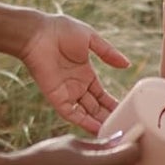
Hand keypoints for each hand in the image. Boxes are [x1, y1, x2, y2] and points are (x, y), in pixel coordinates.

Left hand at [17, 13, 129, 133]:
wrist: (38, 33)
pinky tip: (98, 130)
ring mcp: (67, 93)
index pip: (101, 95)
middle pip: (95, 107)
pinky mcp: (57, 97)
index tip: (126, 112)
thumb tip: (127, 64)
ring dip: (99, 123)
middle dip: (108, 117)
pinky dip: (84, 122)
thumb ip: (108, 53)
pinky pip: (72, 114)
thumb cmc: (61, 30)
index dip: (112, 103)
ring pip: (86, 113)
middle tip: (124, 128)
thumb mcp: (90, 39)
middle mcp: (76, 86)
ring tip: (115, 133)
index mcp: (85, 74)